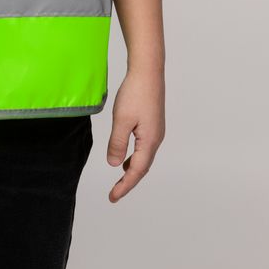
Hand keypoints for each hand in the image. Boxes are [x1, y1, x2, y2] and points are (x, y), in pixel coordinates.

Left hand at [106, 67, 164, 202]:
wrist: (148, 71)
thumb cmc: (135, 93)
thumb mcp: (121, 120)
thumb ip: (118, 143)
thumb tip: (115, 165)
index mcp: (149, 141)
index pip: (136, 171)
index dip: (124, 186)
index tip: (112, 197)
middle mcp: (156, 139)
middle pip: (143, 167)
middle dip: (128, 181)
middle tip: (114, 193)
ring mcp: (156, 131)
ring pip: (144, 157)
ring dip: (132, 169)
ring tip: (120, 178)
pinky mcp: (153, 123)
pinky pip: (144, 146)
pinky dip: (135, 156)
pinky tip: (127, 154)